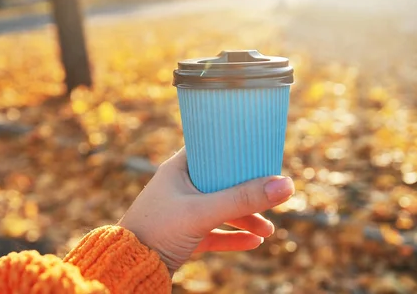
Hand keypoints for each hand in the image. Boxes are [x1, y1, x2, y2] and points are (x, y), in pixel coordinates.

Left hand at [118, 147, 294, 273]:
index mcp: (179, 169)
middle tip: (272, 194)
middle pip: (222, 182)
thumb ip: (243, 199)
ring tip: (268, 230)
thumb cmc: (158, 229)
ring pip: (221, 209)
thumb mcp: (203, 211)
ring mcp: (182, 212)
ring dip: (245, 218)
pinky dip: (234, 236)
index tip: (260, 152)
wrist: (129, 267)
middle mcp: (181, 187)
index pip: (211, 149)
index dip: (236, 150)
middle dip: (248, 191)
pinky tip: (254, 242)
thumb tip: (287, 185)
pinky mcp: (184, 235)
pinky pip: (214, 232)